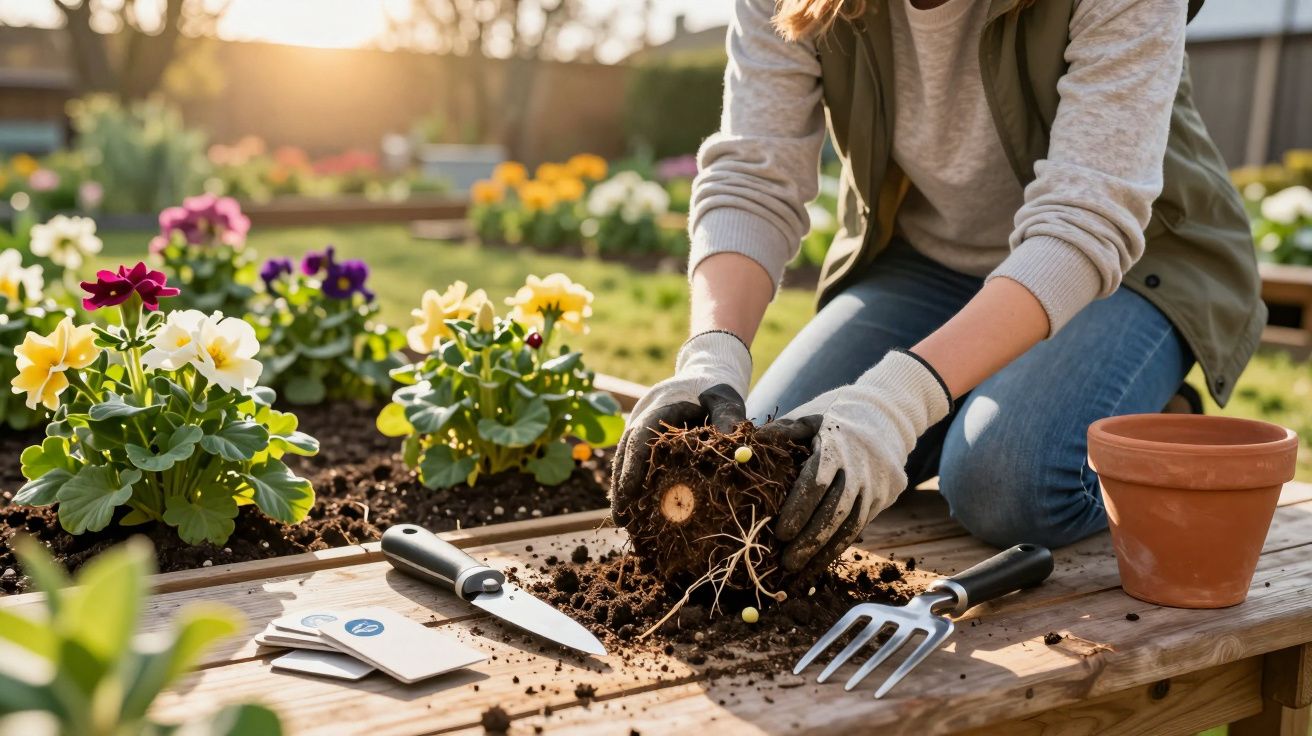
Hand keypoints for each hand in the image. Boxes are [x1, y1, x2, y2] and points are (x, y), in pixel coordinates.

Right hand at [611, 331, 751, 525]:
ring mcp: (641, 425)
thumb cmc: (716, 388)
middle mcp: (644, 415)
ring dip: (622, 486)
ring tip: (623, 520)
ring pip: (624, 457)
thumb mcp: (726, 399)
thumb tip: (740, 450)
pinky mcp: (646, 435)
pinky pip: (633, 458)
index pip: (640, 437)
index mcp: (660, 405)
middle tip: (620, 518)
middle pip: (625, 451)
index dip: (633, 465)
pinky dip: (631, 481)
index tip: (628, 492)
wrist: (705, 372)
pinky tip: (633, 506)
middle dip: (621, 484)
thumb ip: (730, 419)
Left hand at [756, 349, 950, 571]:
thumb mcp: (809, 417)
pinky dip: (838, 546)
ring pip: (851, 525)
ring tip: (799, 568)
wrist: (887, 415)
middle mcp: (860, 467)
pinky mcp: (885, 497)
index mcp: (837, 445)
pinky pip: (860, 526)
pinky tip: (819, 559)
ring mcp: (877, 485)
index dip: (799, 510)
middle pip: (835, 511)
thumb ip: (782, 432)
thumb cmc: (835, 416)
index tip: (780, 533)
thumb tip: (748, 443)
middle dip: (810, 540)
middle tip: (786, 562)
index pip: (817, 482)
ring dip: (824, 550)